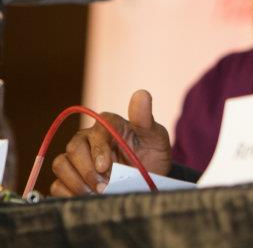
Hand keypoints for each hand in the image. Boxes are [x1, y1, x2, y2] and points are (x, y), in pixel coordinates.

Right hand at [50, 90, 171, 196]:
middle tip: (105, 186)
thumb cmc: (151, 153)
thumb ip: (145, 118)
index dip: (98, 150)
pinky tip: (88, 199)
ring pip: (61, 165)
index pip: (95, 132)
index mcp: (106, 125)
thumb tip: (142, 94)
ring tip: (99, 194)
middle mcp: (87, 139)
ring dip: (78, 183)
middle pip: (73, 149)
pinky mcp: (68, 178)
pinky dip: (70, 194)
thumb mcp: (154, 136)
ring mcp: (76, 159)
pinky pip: (56, 185)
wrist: (148, 179)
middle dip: (88, 171)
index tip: (106, 167)